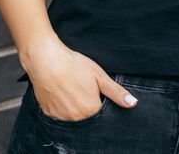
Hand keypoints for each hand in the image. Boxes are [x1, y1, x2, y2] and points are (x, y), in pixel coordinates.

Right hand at [23, 36, 138, 120]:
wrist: (46, 60)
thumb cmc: (73, 65)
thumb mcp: (99, 76)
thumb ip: (116, 92)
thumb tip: (132, 103)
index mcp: (91, 109)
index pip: (101, 112)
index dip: (98, 100)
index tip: (92, 90)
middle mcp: (77, 118)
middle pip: (86, 116)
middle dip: (86, 104)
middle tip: (79, 87)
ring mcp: (61, 117)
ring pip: (72, 116)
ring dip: (73, 107)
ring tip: (70, 88)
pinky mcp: (48, 113)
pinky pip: (59, 115)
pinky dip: (61, 106)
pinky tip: (60, 93)